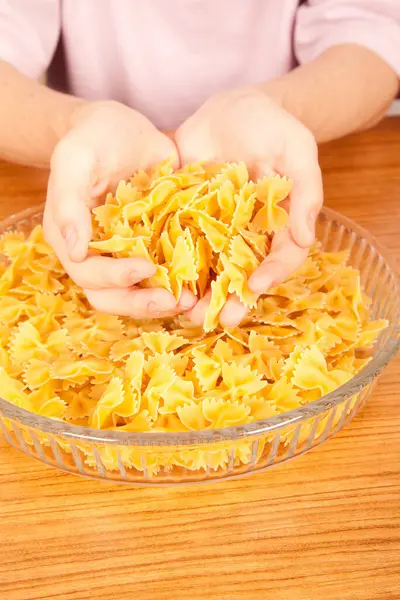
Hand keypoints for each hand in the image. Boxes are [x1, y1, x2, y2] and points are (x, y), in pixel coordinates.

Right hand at [44, 101, 195, 317]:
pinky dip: (183, 282)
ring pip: (140, 293)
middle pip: (113, 297)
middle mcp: (99, 255)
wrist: (120, 128)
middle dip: (142, 304)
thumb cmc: (91, 139)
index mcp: (72, 241)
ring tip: (193, 300)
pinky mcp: (155, 247)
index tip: (145, 268)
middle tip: (176, 300)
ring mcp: (127, 255)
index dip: (115, 277)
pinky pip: (167, 273)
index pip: (89, 274)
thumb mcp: (75, 160)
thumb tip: (75, 252)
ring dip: (164, 302)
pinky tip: (206, 283)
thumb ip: (69, 202)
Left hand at [175, 88, 322, 326]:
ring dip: (197, 291)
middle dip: (231, 298)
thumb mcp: (297, 150)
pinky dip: (167, 260)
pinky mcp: (184, 216)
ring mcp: (213, 228)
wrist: (232, 108)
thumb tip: (306, 237)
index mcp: (276, 225)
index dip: (271, 274)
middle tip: (221, 319)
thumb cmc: (273, 126)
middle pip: (241, 273)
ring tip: (185, 310)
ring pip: (207, 267)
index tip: (256, 287)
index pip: (279, 258)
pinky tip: (156, 277)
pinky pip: (175, 242)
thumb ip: (305, 191)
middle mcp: (244, 234)